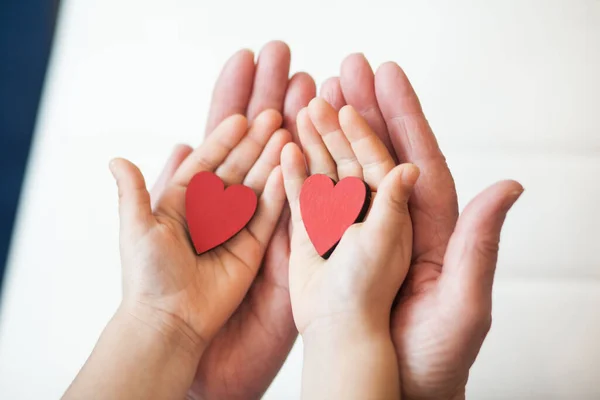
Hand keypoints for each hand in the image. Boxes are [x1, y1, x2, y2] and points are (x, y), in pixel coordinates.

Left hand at [111, 109, 287, 369]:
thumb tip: (116, 158)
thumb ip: (132, 192)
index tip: (239, 118)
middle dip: (253, 144)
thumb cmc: (148, 275)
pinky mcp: (252, 248)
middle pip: (235, 170)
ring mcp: (233, 229)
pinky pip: (268, 217)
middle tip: (273, 116)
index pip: (205, 164)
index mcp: (181, 203)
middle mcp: (210, 212)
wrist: (169, 320)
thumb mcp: (136, 228)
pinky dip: (278, 194)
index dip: (221, 141)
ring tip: (285, 136)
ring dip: (269, 162)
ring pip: (255, 188)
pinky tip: (287, 170)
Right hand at [319, 54, 523, 399]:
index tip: (384, 75)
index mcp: (431, 229)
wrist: (395, 388)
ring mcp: (358, 236)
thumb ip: (480, 244)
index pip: (417, 159)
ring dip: (325, 135)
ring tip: (309, 97)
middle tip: (343, 70)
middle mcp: (393, 225)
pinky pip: (313, 207)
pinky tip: (285, 148)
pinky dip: (298, 176)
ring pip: (341, 174)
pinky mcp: (328, 253)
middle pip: (376, 156)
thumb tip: (509, 184)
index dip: (402, 116)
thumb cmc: (437, 358)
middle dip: (360, 110)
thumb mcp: (466, 303)